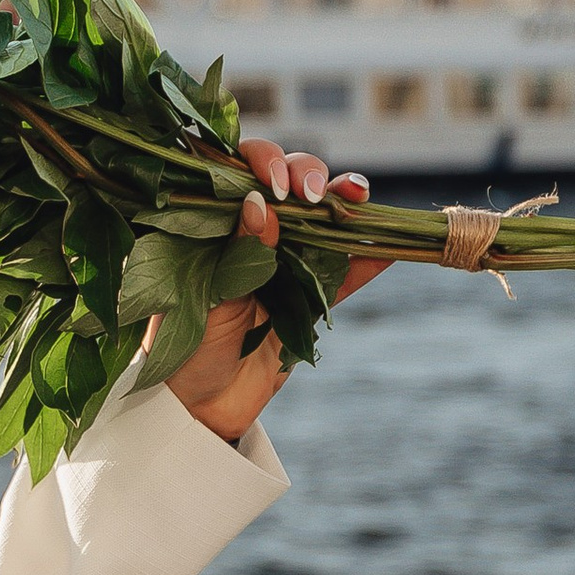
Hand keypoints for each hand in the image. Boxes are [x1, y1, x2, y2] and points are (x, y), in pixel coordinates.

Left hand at [163, 139, 391, 442]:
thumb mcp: (206, 300)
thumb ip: (238, 255)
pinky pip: (342, 274)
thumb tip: (261, 206)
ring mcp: (282, 263)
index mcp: (209, 225)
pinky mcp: (308, 298)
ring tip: (358, 195)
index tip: (274, 183)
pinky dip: (367, 260)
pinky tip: (389, 246)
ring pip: (319, 221)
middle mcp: (248, 235)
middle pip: (286, 187)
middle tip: (310, 193)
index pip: (236, 174)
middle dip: (306, 176)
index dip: (260, 163)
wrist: (199, 410)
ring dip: (343, 203)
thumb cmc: (184, 349)